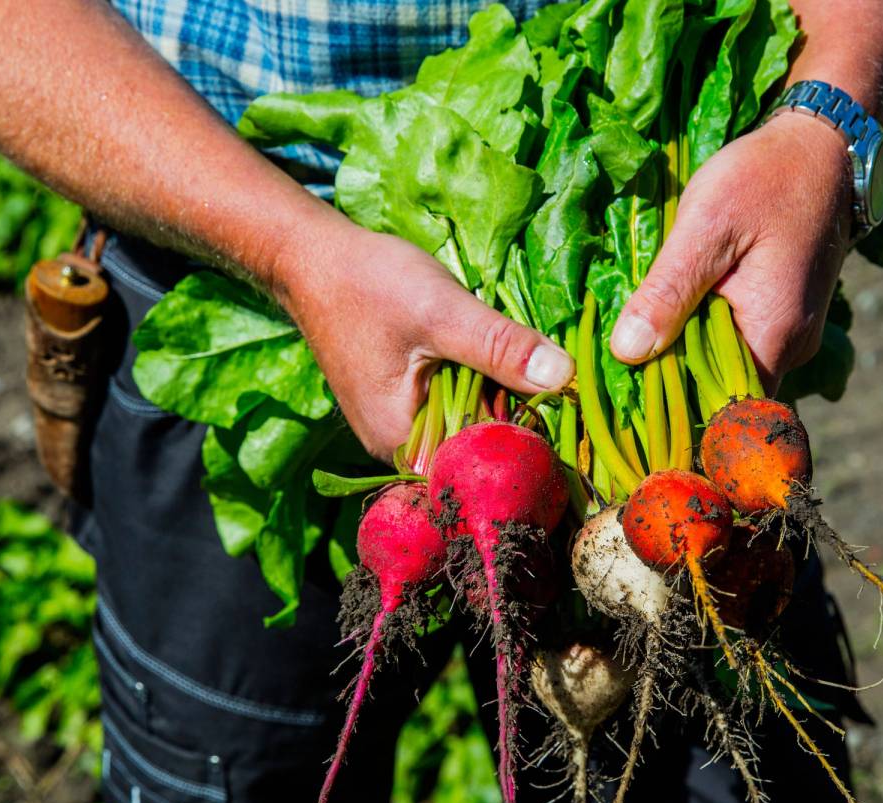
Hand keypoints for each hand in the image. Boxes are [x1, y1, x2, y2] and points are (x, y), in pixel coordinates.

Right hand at [273, 210, 573, 460]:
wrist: (315, 260)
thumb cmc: (368, 284)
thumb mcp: (442, 312)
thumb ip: (501, 347)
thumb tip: (565, 376)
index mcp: (401, 443)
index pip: (480, 463)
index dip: (527, 438)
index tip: (567, 409)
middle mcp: (399, 449)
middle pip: (479, 447)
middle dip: (518, 415)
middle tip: (557, 380)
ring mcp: (402, 427)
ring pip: (472, 424)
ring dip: (503, 397)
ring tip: (531, 365)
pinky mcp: (408, 404)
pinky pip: (458, 406)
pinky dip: (483, 385)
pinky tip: (500, 361)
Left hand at [609, 113, 852, 392]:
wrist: (823, 146)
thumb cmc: (766, 177)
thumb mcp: (706, 226)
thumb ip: (668, 291)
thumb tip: (627, 352)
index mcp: (773, 335)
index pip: (718, 408)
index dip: (671, 410)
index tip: (625, 399)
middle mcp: (790, 348)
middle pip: (722, 394)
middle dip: (673, 384)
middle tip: (620, 369)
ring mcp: (791, 335)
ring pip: (728, 370)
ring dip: (686, 359)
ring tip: (638, 342)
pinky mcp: (784, 318)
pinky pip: (739, 346)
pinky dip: (704, 337)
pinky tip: (672, 317)